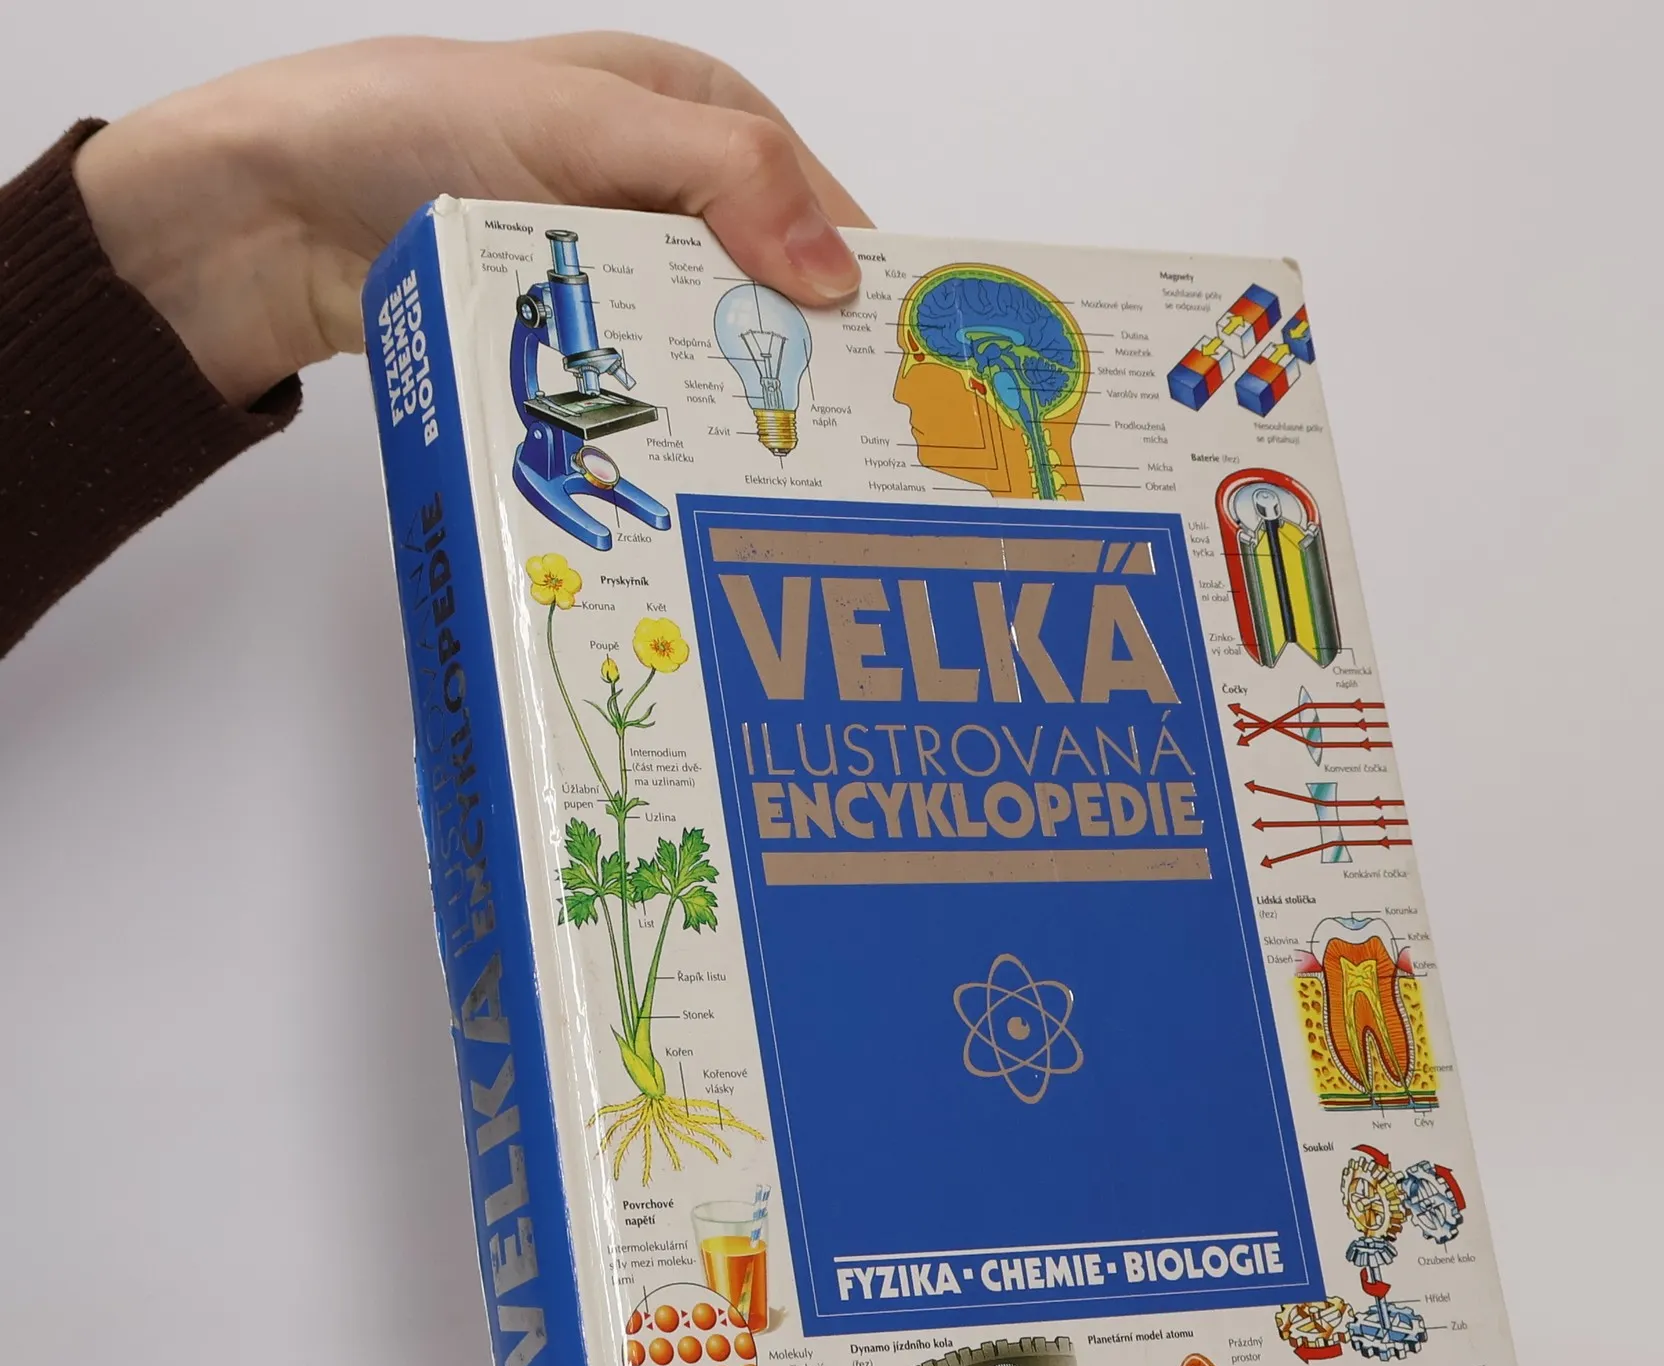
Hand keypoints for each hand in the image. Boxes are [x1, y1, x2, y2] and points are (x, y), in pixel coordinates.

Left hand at [71, 34, 869, 408]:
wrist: (275, 216)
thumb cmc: (410, 129)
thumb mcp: (582, 123)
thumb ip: (718, 175)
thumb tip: (834, 269)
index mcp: (696, 112)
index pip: (819, 202)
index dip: (870, 279)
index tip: (906, 363)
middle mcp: (672, 196)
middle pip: (777, 289)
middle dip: (811, 361)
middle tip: (852, 445)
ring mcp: (626, 274)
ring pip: (718, 349)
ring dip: (744, 407)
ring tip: (788, 473)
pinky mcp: (582, 342)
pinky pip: (654, 387)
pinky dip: (677, 425)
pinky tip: (702, 467)